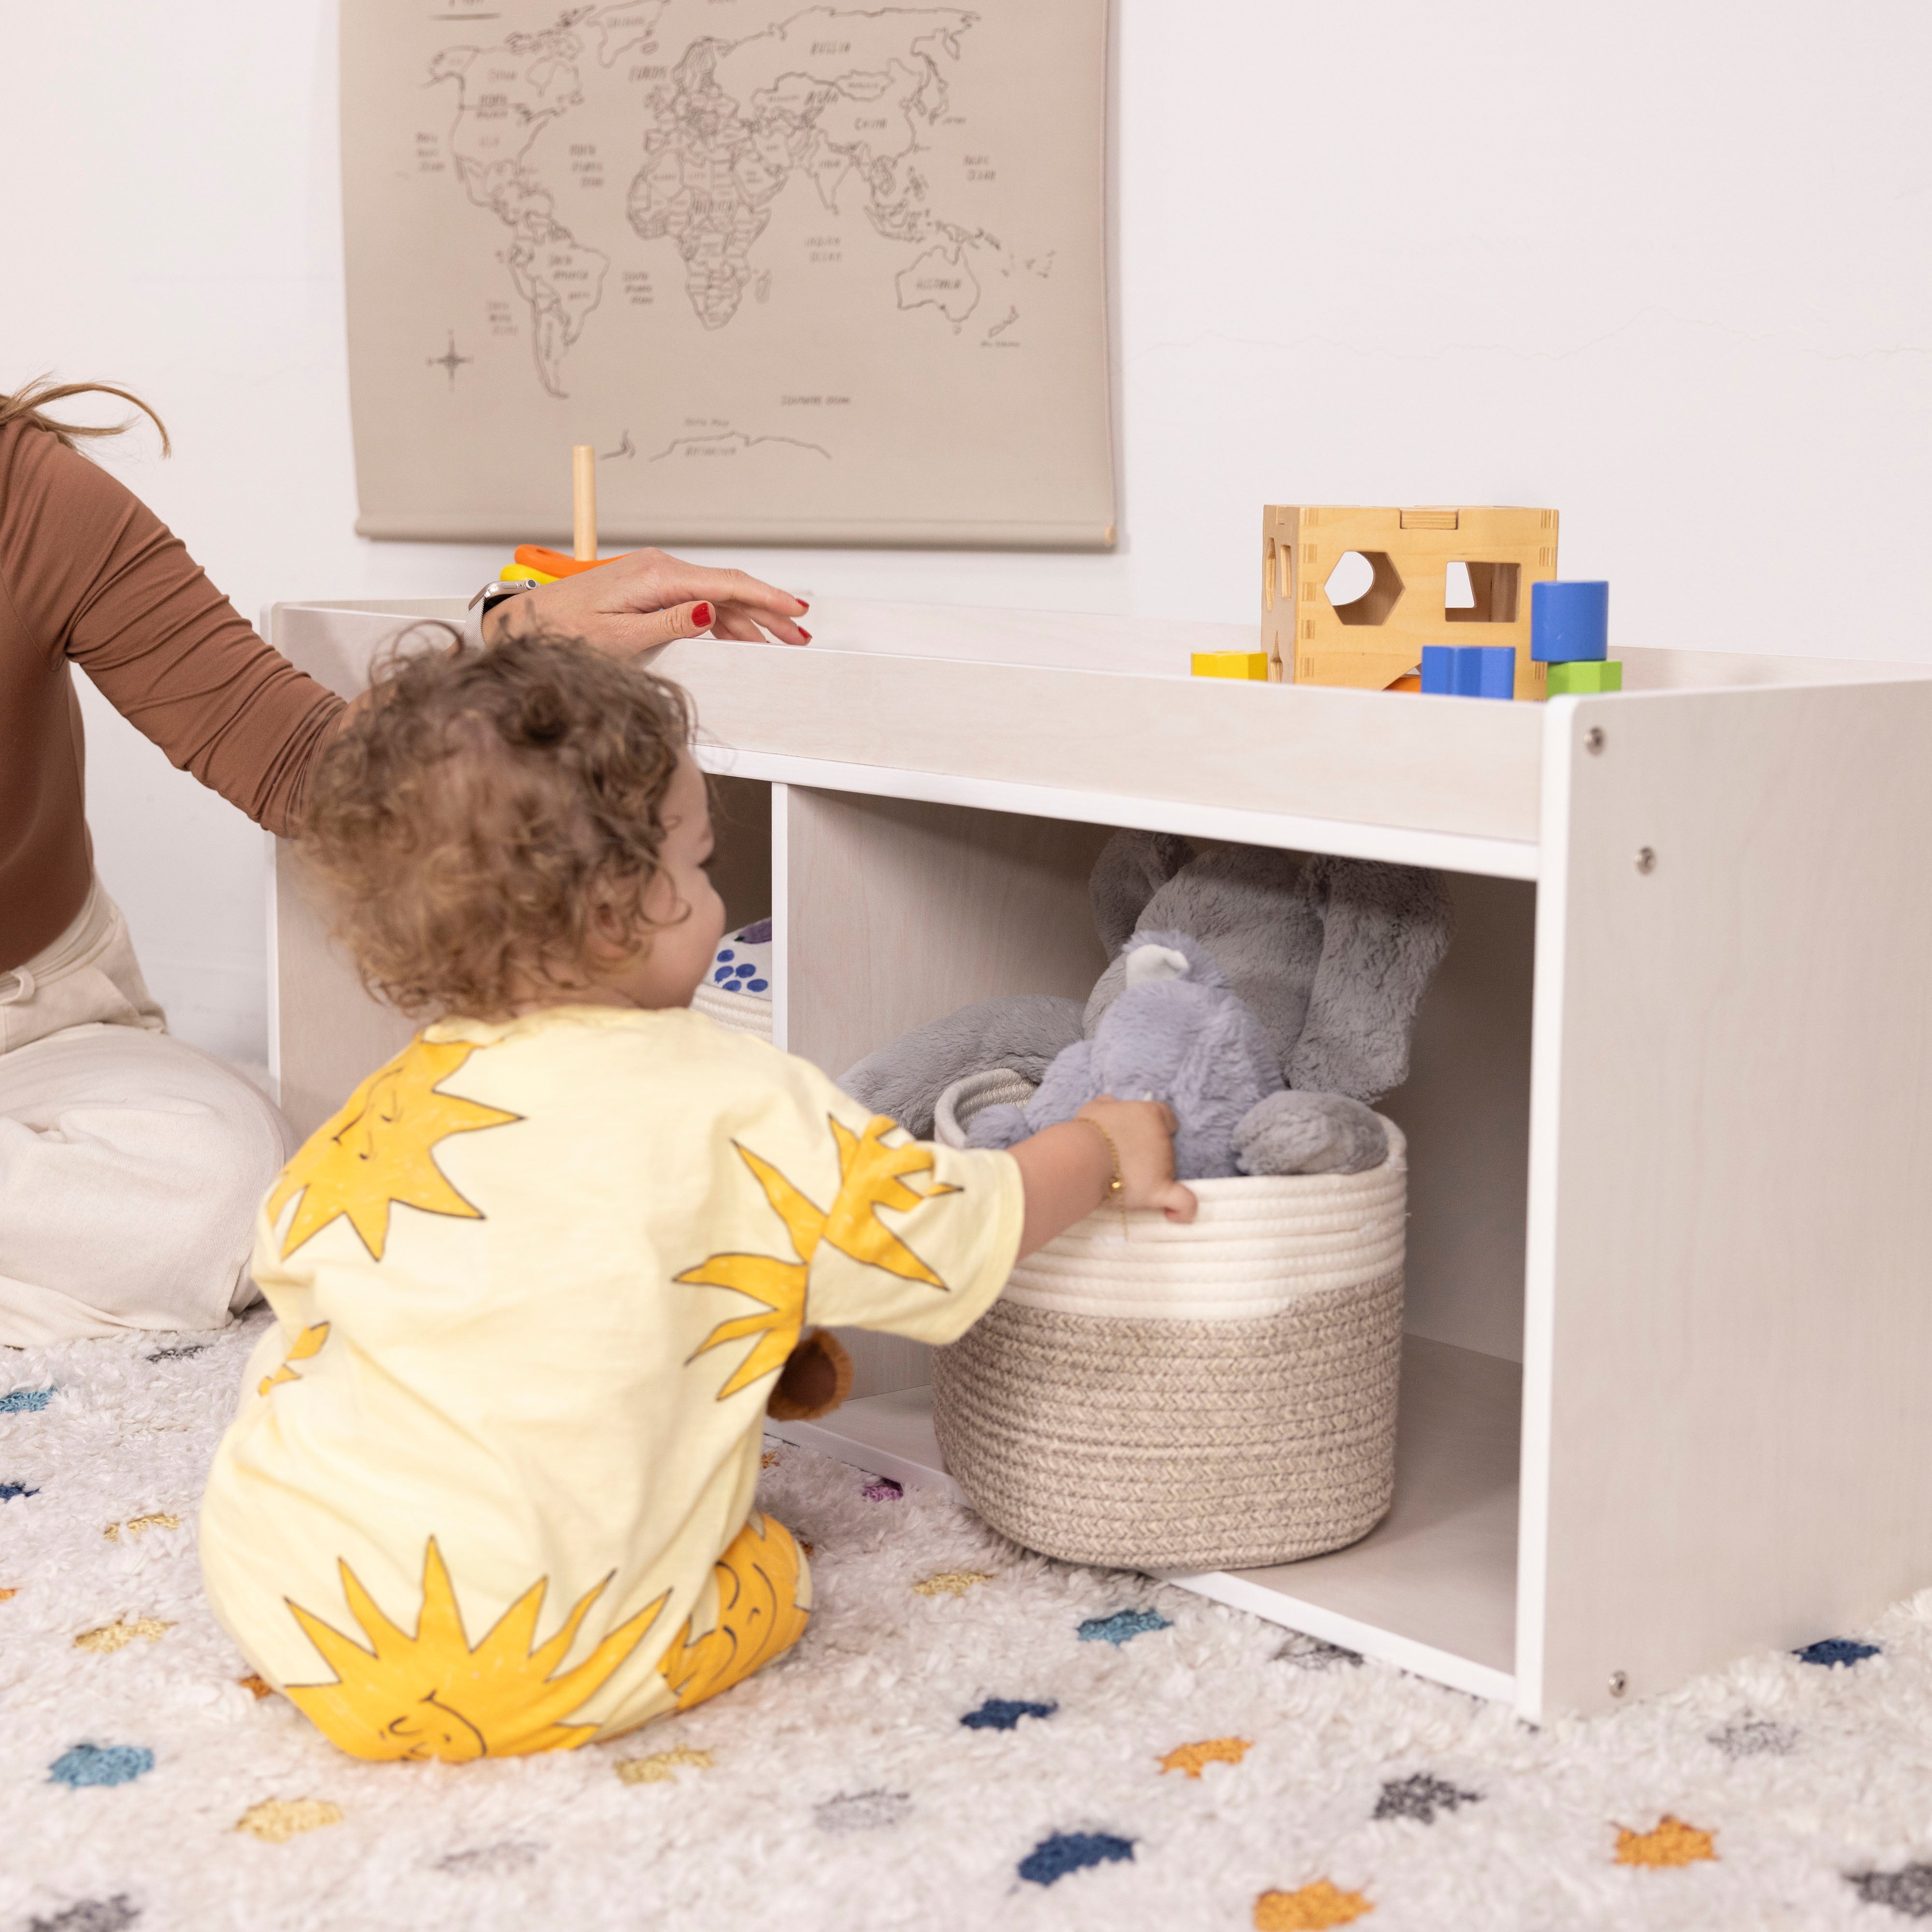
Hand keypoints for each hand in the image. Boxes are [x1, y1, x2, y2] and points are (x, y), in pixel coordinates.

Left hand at [486, 547, 809, 652]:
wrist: (530, 622)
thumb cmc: (566, 632)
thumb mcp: (621, 637)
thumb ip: (670, 624)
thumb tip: (710, 612)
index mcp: (657, 577)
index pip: (726, 585)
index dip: (767, 598)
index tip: (797, 611)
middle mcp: (660, 568)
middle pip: (729, 589)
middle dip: (768, 612)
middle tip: (799, 635)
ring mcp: (657, 575)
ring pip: (716, 597)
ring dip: (748, 620)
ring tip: (778, 642)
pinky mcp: (650, 586)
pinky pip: (697, 601)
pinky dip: (722, 619)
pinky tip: (739, 637)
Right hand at [1078, 1098, 1197, 1222]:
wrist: (1085, 1156)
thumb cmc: (1089, 1131)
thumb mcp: (1096, 1108)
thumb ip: (1109, 1104)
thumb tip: (1113, 1103)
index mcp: (1150, 1115)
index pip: (1167, 1118)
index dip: (1158, 1126)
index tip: (1143, 1134)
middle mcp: (1162, 1138)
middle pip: (1164, 1146)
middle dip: (1148, 1153)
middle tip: (1122, 1159)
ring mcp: (1165, 1165)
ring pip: (1167, 1171)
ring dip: (1152, 1176)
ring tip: (1124, 1182)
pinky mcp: (1160, 1190)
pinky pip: (1183, 1202)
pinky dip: (1182, 1209)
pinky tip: (1172, 1214)